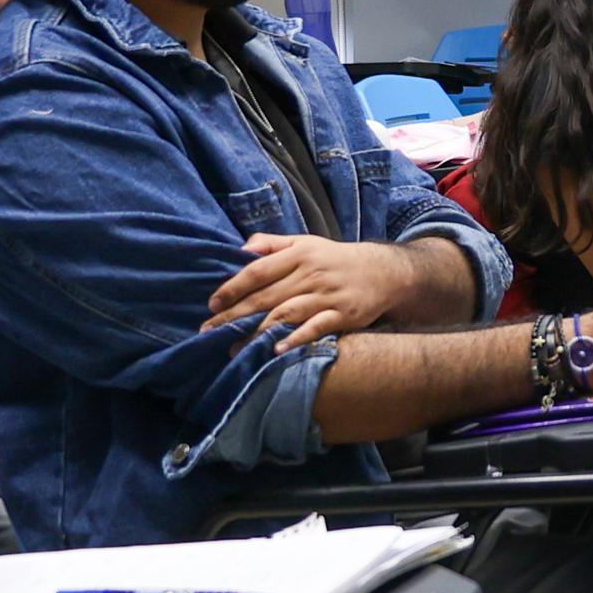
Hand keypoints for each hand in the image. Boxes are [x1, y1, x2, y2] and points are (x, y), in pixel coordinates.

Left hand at [206, 234, 420, 350]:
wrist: (383, 271)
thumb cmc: (334, 258)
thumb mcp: (305, 242)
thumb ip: (272, 244)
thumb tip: (241, 250)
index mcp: (299, 254)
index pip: (258, 271)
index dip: (233, 287)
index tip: (212, 304)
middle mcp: (311, 274)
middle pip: (267, 296)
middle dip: (235, 315)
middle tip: (209, 331)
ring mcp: (327, 296)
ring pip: (286, 314)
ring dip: (258, 331)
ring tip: (234, 346)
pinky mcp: (342, 315)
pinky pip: (316, 328)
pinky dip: (297, 339)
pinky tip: (278, 350)